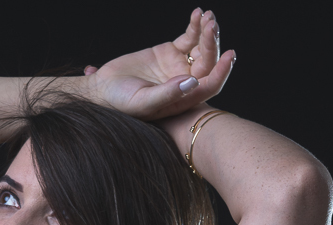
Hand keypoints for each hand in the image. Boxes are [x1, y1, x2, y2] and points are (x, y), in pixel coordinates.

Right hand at [82, 8, 234, 120]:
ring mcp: (179, 66)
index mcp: (184, 100)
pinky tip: (197, 14)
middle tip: (211, 25)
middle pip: (209, 63)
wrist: (103, 88)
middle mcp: (186, 84)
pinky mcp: (171, 52)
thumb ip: (168, 94)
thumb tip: (193, 81)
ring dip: (207, 32)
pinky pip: (189, 37)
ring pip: (202, 48)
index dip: (222, 71)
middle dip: (213, 44)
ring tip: (206, 17)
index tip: (229, 55)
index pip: (210, 85)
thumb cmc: (121, 102)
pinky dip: (195, 25)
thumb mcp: (143, 102)